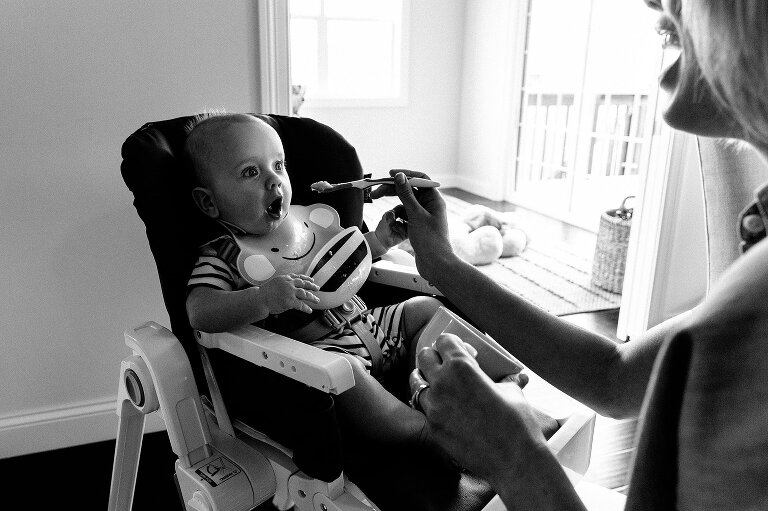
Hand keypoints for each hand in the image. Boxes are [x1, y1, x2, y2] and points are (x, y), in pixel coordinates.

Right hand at [260, 273, 319, 313]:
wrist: (260, 299)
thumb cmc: (265, 293)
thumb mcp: (275, 282)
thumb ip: (284, 282)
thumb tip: (291, 285)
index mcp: (285, 278)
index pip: (298, 277)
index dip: (306, 278)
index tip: (311, 280)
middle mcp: (289, 284)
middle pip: (304, 284)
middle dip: (312, 286)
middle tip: (317, 288)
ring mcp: (290, 292)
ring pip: (305, 294)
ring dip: (312, 297)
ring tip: (317, 300)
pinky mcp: (290, 301)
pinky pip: (301, 305)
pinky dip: (306, 308)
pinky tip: (309, 310)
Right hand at [373, 169, 453, 280]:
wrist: (435, 265)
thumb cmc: (431, 241)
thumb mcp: (416, 215)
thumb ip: (406, 194)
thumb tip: (400, 176)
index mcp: (434, 199)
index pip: (420, 179)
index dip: (405, 175)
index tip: (390, 174)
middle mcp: (430, 206)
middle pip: (410, 191)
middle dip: (394, 191)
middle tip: (376, 192)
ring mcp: (424, 216)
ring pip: (405, 205)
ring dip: (395, 207)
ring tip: (387, 214)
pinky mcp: (418, 226)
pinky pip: (405, 217)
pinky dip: (398, 219)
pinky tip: (396, 226)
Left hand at [413, 334, 546, 484]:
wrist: (514, 461)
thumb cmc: (517, 423)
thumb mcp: (513, 392)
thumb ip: (507, 379)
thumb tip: (517, 375)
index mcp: (462, 367)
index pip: (444, 341)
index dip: (451, 343)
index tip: (459, 349)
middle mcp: (443, 382)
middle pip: (425, 357)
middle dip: (435, 357)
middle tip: (446, 364)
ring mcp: (434, 406)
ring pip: (417, 383)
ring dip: (427, 380)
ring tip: (441, 386)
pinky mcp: (432, 427)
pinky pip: (423, 408)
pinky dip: (430, 404)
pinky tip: (444, 408)